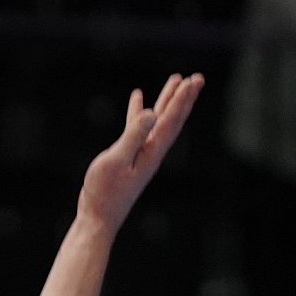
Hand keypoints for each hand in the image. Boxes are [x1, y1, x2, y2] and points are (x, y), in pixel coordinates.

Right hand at [78, 72, 203, 235]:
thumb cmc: (104, 193)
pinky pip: (138, 128)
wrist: (98, 217)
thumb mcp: (116, 161)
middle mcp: (152, 151)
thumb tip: (152, 113)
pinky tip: (138, 99)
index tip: (192, 81)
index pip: (170, 121)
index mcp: (151, 152)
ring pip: (158, 121)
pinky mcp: (128, 156)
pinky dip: (139, 112)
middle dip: (184, 98)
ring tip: (175, 80)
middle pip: (172, 119)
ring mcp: (141, 154)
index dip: (181, 100)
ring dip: (167, 101)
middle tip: (197, 78)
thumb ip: (133, 136)